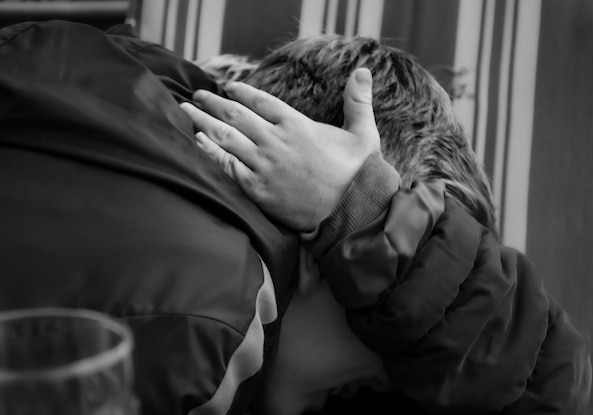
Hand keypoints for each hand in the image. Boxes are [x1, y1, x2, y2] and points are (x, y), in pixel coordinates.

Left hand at [180, 68, 379, 230]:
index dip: (241, 92)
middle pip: (236, 116)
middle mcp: (276, 142)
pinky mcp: (257, 189)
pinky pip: (226, 166)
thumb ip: (358, 103)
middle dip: (213, 102)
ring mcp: (264, 165)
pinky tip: (197, 141)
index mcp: (298, 126)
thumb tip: (364, 71)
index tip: (227, 87)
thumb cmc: (357, 176)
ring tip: (186, 110)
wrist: (350, 214)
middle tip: (198, 95)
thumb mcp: (364, 135)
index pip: (261, 101)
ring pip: (226, 137)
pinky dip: (209, 151)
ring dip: (203, 121)